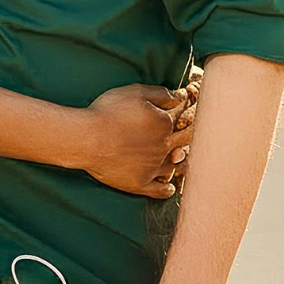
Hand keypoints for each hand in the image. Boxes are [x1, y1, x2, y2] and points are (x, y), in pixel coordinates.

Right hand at [78, 84, 194, 198]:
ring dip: (182, 164)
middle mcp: (164, 147)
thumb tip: (179, 96)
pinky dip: (167, 188)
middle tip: (196, 136)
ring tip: (183, 161)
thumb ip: (160, 94)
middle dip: (191, 137)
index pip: (185, 118)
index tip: (191, 111)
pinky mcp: (140, 183)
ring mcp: (153, 167)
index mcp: (165, 124)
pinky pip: (160, 190)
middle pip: (186, 143)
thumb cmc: (108, 111)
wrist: (87, 139)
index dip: (190, 113)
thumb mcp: (135, 93)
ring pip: (176, 168)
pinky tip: (169, 186)